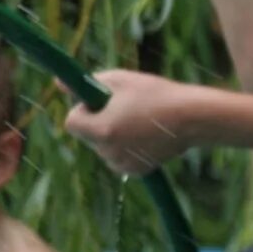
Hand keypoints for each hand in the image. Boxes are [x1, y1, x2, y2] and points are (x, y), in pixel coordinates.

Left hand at [64, 70, 197, 174]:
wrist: (194, 117)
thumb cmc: (156, 93)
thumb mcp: (120, 80)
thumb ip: (85, 83)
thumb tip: (58, 84)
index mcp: (102, 130)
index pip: (71, 123)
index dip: (83, 110)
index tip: (101, 102)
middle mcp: (108, 152)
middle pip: (87, 135)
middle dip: (98, 122)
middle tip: (125, 108)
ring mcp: (122, 164)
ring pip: (102, 147)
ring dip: (111, 135)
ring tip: (139, 119)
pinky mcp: (135, 171)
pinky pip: (118, 157)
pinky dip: (125, 147)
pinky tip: (146, 134)